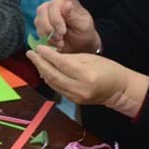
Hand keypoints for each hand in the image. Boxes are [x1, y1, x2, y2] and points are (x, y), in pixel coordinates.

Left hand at [27, 47, 148, 117]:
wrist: (118, 89)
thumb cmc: (107, 69)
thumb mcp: (90, 58)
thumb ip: (70, 57)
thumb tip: (50, 54)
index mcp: (86, 75)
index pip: (61, 63)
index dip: (48, 55)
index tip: (38, 47)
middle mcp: (79, 88)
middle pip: (53, 75)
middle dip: (39, 63)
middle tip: (30, 53)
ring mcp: (76, 97)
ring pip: (53, 83)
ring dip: (41, 71)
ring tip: (35, 60)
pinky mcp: (73, 101)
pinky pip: (57, 88)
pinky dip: (49, 79)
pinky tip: (44, 70)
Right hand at [34, 0, 99, 53]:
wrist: (81, 45)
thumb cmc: (84, 33)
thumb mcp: (83, 25)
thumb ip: (73, 15)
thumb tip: (66, 3)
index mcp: (65, 1)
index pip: (53, 5)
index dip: (55, 19)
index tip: (63, 32)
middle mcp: (53, 5)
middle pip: (42, 11)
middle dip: (49, 28)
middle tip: (60, 39)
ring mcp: (45, 14)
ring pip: (38, 21)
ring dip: (47, 35)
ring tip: (60, 43)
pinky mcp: (41, 25)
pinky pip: (37, 30)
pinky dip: (45, 39)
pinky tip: (56, 44)